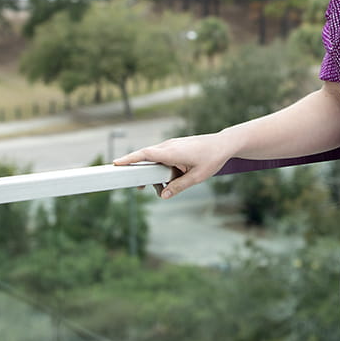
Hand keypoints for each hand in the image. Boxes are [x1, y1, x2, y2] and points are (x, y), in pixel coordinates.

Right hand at [113, 133, 232, 198]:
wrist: (224, 144)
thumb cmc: (212, 159)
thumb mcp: (196, 177)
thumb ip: (178, 187)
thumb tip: (162, 196)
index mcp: (172, 152)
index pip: (145, 154)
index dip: (129, 159)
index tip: (115, 164)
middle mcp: (169, 146)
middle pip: (146, 157)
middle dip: (140, 172)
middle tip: (139, 187)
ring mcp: (172, 145)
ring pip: (154, 159)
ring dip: (153, 172)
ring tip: (159, 187)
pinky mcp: (175, 146)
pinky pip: (162, 157)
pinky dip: (161, 168)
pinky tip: (168, 179)